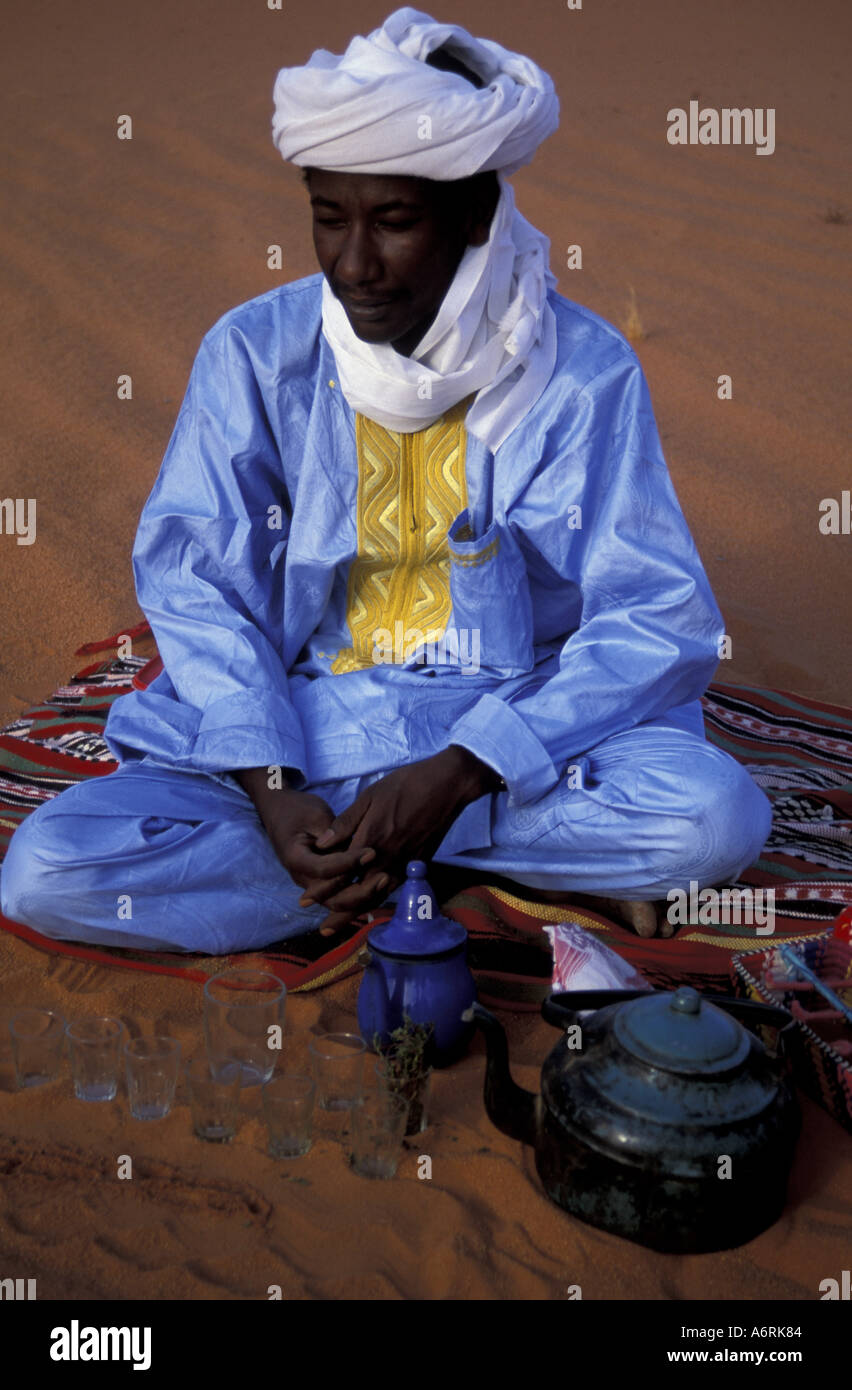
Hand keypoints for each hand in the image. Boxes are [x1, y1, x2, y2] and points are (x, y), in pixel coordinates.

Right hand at [233, 769, 385, 927]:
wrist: (282, 812)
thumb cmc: (299, 810)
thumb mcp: (317, 815)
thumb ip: (336, 834)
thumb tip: (358, 847)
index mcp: (296, 859)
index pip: (324, 869)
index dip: (349, 863)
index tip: (372, 852)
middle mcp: (303, 878)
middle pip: (332, 897)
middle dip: (360, 891)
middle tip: (384, 876)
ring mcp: (312, 884)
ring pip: (339, 903)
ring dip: (363, 897)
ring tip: (386, 881)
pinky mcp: (323, 883)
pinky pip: (342, 896)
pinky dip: (360, 896)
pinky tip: (381, 887)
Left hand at [306, 746, 497, 933]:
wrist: (446, 785)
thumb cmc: (405, 785)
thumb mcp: (370, 797)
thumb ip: (345, 823)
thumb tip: (321, 844)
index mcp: (371, 839)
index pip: (341, 874)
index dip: (322, 889)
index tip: (305, 900)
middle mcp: (387, 857)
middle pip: (359, 893)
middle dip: (339, 911)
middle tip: (324, 928)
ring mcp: (405, 861)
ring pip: (378, 895)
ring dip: (360, 911)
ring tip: (344, 924)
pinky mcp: (418, 862)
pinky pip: (396, 887)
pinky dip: (381, 899)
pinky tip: (373, 904)